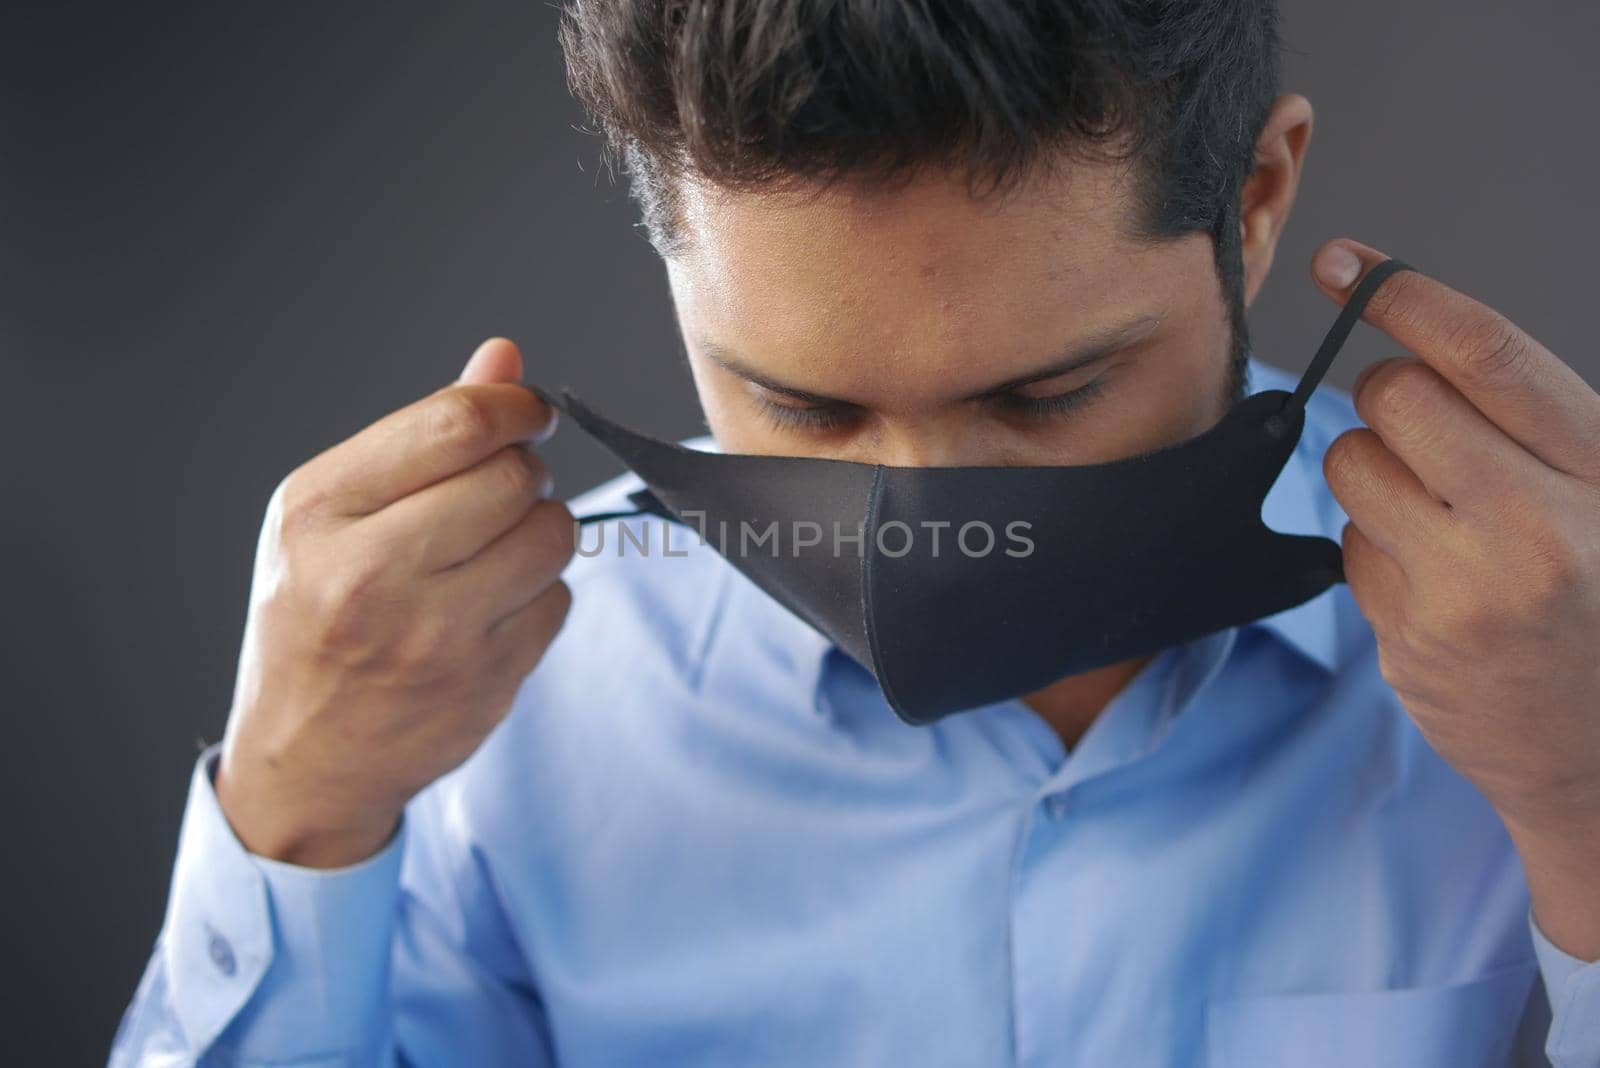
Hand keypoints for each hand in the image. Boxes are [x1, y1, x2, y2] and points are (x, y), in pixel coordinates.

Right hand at [214, 338, 574, 867]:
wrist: (306, 757)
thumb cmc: (315, 615)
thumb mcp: (332, 514)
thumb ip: (423, 434)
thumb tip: (504, 358)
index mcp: (320, 512)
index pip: (455, 424)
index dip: (515, 407)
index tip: (529, 413)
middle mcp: (371, 574)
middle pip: (513, 476)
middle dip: (524, 471)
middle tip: (499, 492)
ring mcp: (433, 636)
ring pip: (552, 535)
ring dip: (541, 529)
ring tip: (495, 548)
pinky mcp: (486, 681)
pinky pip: (559, 599)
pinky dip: (540, 592)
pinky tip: (492, 608)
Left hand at [1311, 238, 1599, 958]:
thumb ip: (1537, 422)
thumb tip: (1421, 339)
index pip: (1486, 354)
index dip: (1404, 292)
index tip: (1344, 260)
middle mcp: (1538, 527)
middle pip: (1396, 396)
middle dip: (1391, 395)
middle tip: (1432, 437)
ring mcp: (1467, 591)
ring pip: (1351, 461)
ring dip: (1375, 469)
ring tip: (1440, 515)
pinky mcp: (1410, 639)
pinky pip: (1347, 542)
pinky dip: (1375, 543)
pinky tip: (1435, 581)